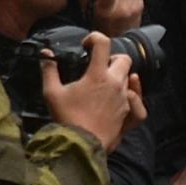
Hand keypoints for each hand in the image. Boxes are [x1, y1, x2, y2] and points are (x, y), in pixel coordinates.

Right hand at [42, 31, 134, 152]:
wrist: (81, 145)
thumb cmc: (66, 117)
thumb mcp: (51, 92)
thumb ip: (49, 70)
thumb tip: (46, 54)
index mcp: (97, 75)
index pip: (103, 44)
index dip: (95, 38)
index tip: (85, 46)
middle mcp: (115, 84)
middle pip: (124, 59)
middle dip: (111, 58)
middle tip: (97, 65)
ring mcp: (125, 99)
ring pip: (131, 78)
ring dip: (120, 76)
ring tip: (106, 82)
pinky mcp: (130, 114)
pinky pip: (139, 102)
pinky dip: (134, 95)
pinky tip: (126, 95)